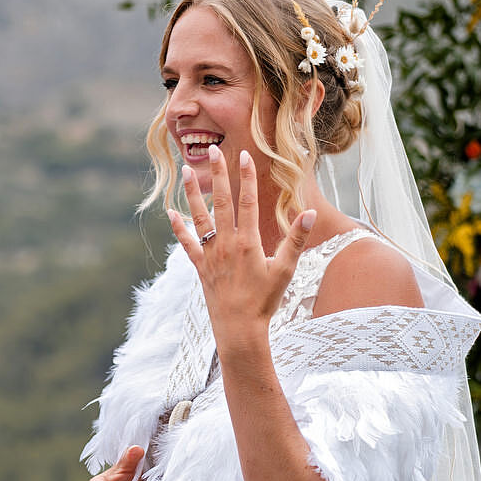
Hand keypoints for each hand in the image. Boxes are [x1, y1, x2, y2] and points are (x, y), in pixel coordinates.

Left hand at [168, 146, 315, 344]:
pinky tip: (171, 212)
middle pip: (221, 202)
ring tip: (184, 171)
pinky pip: (187, 243)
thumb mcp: (285, 271)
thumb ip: (296, 241)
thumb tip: (309, 213)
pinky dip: (178, 227)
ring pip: (200, 217)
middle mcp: (226, 244)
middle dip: (217, 175)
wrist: (239, 329)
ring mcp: (210, 254)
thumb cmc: (265, 301)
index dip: (246, 177)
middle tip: (213, 151)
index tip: (243, 156)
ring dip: (192, 193)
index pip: (247, 202)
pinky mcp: (200, 267)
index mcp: (248, 242)